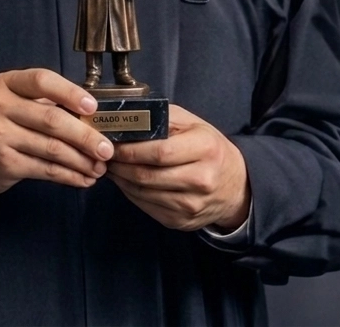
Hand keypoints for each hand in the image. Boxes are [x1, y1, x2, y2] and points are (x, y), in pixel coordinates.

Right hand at [0, 68, 114, 204]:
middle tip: (107, 148)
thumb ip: (41, 102)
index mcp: (5, 84)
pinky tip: (82, 178)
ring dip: (81, 160)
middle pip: (52, 119)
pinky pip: (44, 170)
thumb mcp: (8, 100)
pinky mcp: (4, 163)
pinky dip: (68, 176)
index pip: (42, 81)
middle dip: (86, 136)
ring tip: (99, 167)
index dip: (70, 93)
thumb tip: (89, 116)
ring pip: (52, 148)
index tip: (93, 107)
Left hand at [106, 105, 249, 231]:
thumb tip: (128, 118)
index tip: (111, 142)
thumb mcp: (194, 124)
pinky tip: (124, 180)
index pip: (159, 152)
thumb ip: (163, 118)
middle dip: (119, 165)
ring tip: (110, 166)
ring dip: (121, 179)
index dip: (130, 149)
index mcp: (205, 149)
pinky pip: (146, 207)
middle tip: (103, 155)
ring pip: (143, 193)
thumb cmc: (209, 148)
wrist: (236, 186)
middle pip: (147, 175)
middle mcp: (201, 180)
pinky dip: (130, 193)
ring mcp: (191, 205)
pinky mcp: (181, 221)